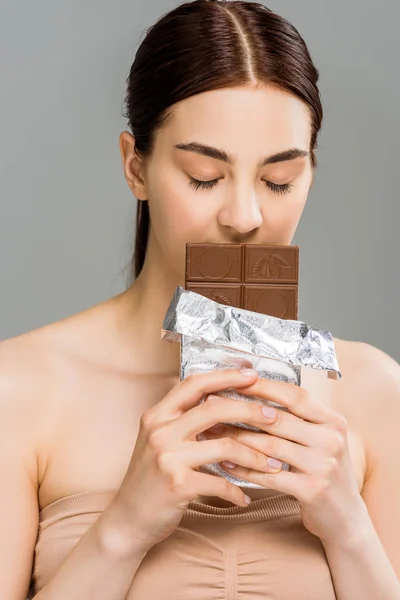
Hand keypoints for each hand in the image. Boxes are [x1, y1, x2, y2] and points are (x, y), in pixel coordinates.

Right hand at [110, 368, 284, 550]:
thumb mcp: (158, 440)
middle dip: (250, 409)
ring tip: (273, 464)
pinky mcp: (178, 484)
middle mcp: (160, 431)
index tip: (252, 375)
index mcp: (157, 415)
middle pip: (214, 408)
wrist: (126, 519)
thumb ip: (182, 420)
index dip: (226, 376)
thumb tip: (221, 399)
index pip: (195, 384)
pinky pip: (221, 482)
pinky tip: (244, 497)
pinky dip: (237, 491)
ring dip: (255, 455)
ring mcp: (168, 457)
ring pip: (225, 445)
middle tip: (274, 416)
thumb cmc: (149, 478)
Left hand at [203, 377, 366, 545]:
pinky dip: (244, 468)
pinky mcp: (312, 490)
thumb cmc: (324, 470)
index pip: (295, 396)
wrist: (346, 517)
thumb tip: (255, 391)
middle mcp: (331, 440)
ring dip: (236, 438)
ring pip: (269, 445)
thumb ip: (299, 418)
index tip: (235, 381)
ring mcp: (323, 465)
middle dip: (241, 411)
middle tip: (212, 404)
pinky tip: (226, 463)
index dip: (264, 387)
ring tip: (212, 432)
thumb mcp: (322, 439)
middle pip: (278, 419)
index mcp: (333, 421)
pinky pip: (269, 475)